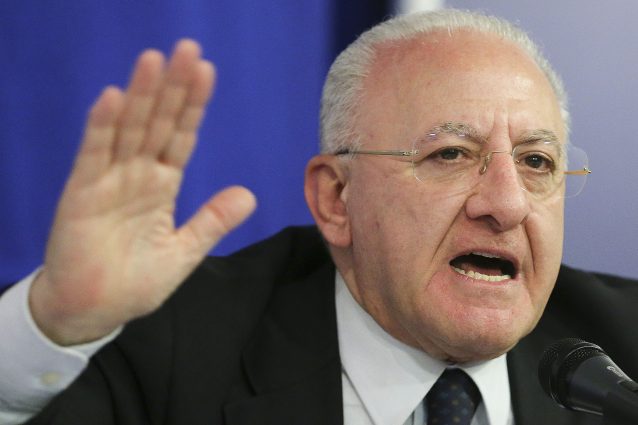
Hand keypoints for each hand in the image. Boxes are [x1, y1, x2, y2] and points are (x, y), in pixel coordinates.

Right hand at [29, 40, 255, 345]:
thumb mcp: (184, 251)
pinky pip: (93, 156)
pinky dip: (102, 128)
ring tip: (154, 60)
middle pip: (157, 123)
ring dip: (140, 96)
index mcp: (161, 186)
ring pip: (128, 130)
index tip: (207, 72)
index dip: (193, 106)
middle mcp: (136, 176)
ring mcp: (108, 181)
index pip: (181, 137)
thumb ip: (212, 221)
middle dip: (173, 88)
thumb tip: (249, 194)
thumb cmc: (134, 282)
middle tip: (187, 48)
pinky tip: (112, 99)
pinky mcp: (81, 195)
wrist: (93, 311)